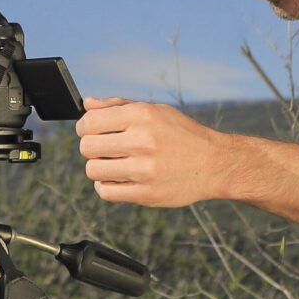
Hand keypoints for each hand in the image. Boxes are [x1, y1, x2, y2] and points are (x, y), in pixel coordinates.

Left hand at [75, 97, 243, 207]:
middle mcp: (142, 141)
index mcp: (142, 116)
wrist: (214, 163)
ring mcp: (144, 170)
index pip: (89, 122)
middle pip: (87, 147)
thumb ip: (118, 106)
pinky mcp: (147, 194)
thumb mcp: (155, 111)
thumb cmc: (182, 134)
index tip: (90, 131)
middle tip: (104, 148)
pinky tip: (117, 178)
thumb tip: (87, 105)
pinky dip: (106, 186)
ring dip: (98, 167)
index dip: (84, 127)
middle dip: (91, 147)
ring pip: (93, 170)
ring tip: (113, 163)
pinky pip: (106, 192)